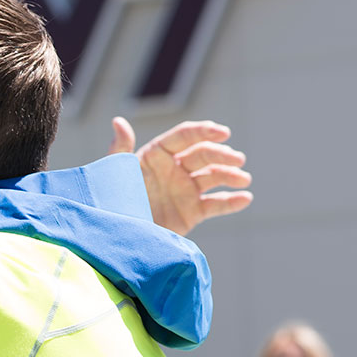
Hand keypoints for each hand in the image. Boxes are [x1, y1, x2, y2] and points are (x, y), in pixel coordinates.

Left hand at [109, 117, 252, 234]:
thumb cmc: (111, 200)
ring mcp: (185, 190)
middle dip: (222, 154)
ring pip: (213, 177)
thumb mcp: (115, 173)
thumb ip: (120, 148)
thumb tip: (118, 120)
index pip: (184, 137)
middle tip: (238, 160)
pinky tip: (245, 199)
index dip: (204, 131)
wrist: (118, 236)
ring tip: (243, 179)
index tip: (223, 132)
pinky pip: (215, 204)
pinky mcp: (191, 212)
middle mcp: (174, 169)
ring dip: (231, 175)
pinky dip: (231, 202)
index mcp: (156, 155)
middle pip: (204, 155)